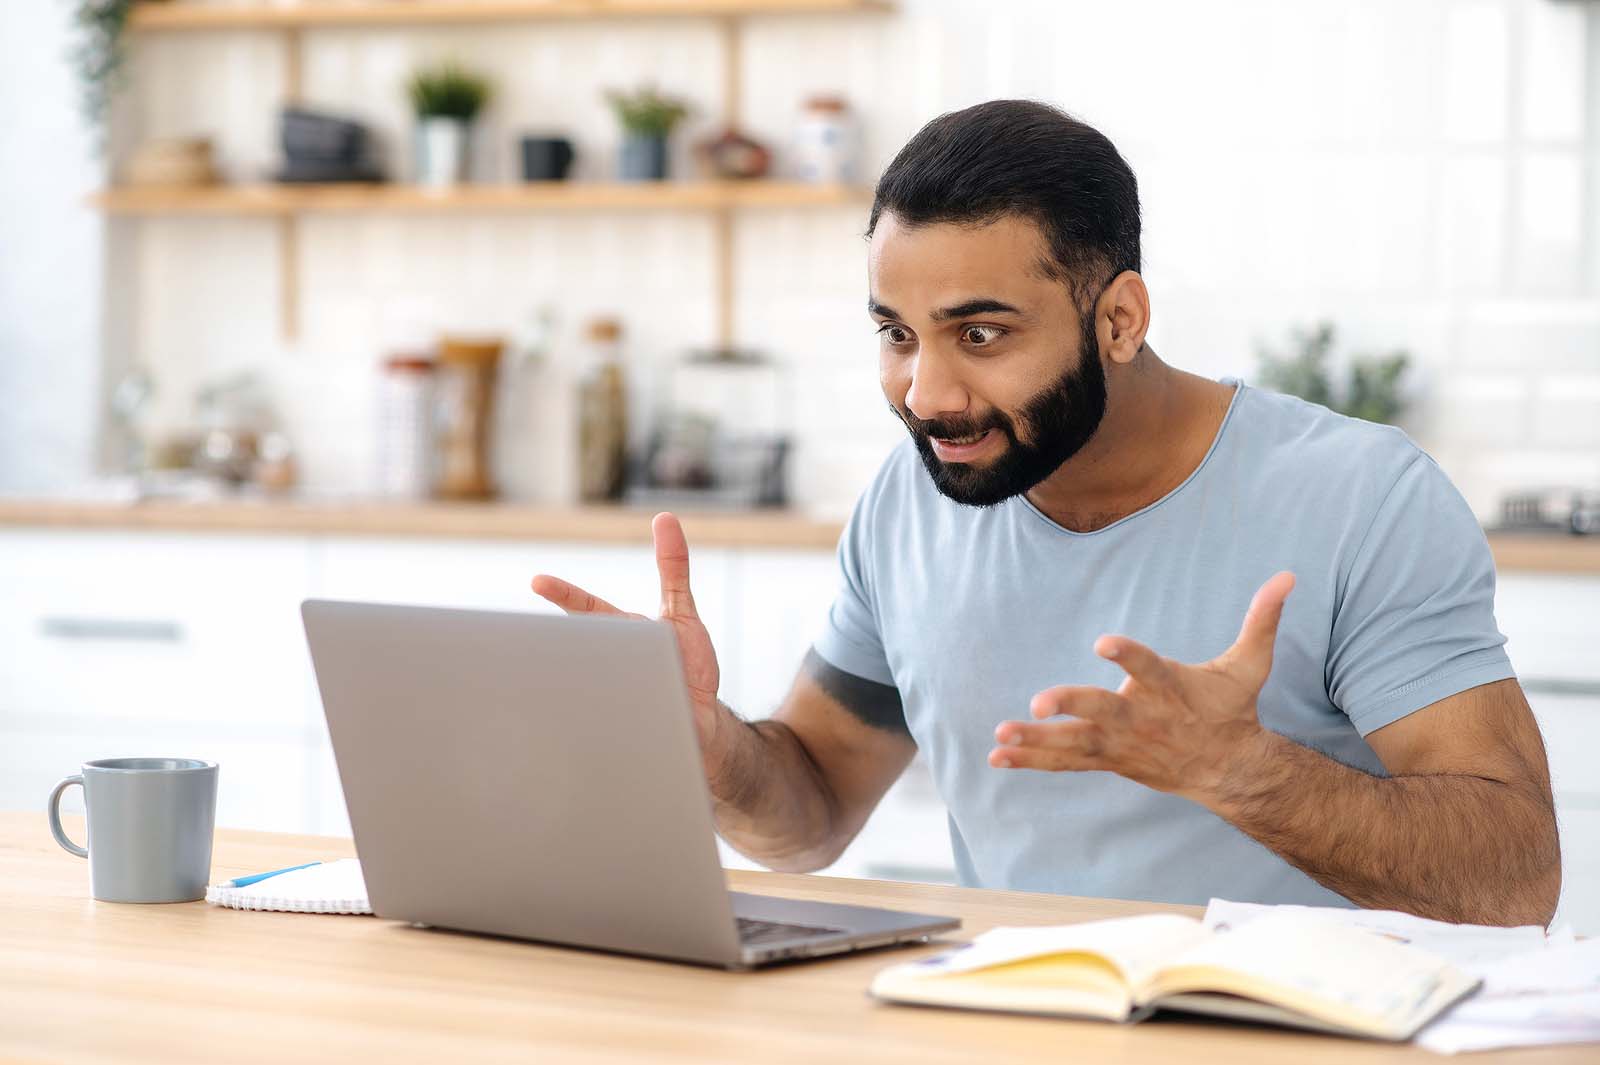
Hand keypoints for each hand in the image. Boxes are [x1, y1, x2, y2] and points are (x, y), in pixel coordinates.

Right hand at [531, 512, 727, 763]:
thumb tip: (666, 519)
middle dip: (561, 643)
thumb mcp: (681, 609)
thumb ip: (673, 568)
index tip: (539, 582)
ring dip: (586, 681)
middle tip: (537, 633)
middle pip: (583, 646)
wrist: (701, 721)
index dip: (565, 596)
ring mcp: (618, 692)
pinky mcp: (628, 722)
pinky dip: (609, 717)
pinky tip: (603, 719)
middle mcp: (613, 661)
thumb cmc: (688, 663)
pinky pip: (615, 717)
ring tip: (573, 679)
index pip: (588, 611)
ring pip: (591, 683)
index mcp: (621, 633)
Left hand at [988, 572, 1295, 804]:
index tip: (1104, 642)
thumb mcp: (1250, 665)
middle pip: (1104, 713)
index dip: (1128, 656)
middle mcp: (1143, 719)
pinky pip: (1066, 762)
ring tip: (1001, 735)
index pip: (1149, 668)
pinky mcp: (1108, 760)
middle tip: (1039, 704)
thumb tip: (1288, 575)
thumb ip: (1262, 620)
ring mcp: (1123, 744)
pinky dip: (1033, 760)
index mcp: (1172, 690)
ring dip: (1037, 741)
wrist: (1228, 771)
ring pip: (1076, 744)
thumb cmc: (1231, 709)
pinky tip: (997, 756)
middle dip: (1073, 707)